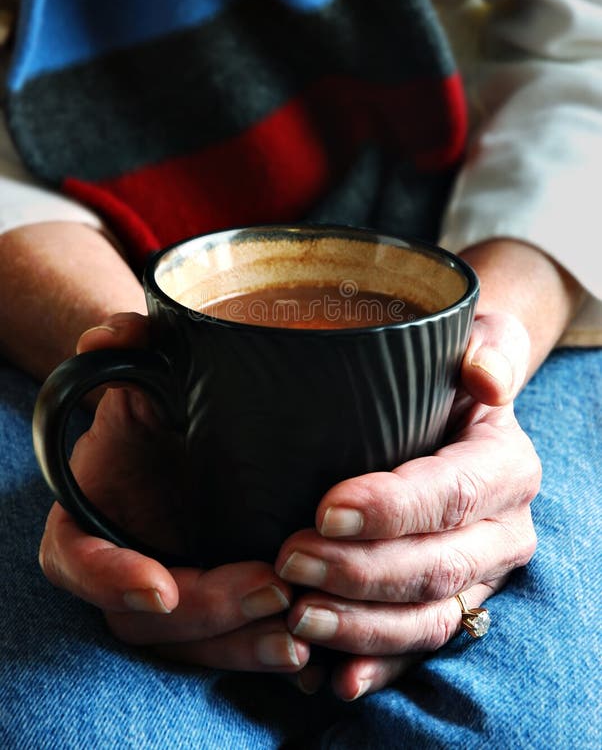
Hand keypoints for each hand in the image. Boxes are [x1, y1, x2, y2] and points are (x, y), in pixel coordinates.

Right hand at [38, 314, 309, 675]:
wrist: (196, 421)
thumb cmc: (165, 396)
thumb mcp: (148, 369)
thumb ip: (128, 349)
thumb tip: (109, 338)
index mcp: (92, 518)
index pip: (77, 560)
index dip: (110, 580)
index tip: (161, 587)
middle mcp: (126, 564)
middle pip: (146, 616)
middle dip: (208, 611)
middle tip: (272, 587)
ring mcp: (171, 590)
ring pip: (192, 642)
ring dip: (243, 644)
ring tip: (300, 634)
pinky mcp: (214, 608)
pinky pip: (231, 646)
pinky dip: (265, 653)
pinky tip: (314, 658)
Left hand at [274, 308, 540, 699]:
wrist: (456, 410)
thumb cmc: (450, 370)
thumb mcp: (478, 338)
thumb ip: (489, 346)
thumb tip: (488, 378)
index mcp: (506, 467)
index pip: (455, 493)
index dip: (393, 509)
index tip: (324, 509)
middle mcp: (502, 531)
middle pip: (437, 567)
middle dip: (361, 573)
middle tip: (290, 561)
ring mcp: (477, 576)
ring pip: (429, 618)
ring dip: (362, 627)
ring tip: (297, 616)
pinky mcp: (450, 605)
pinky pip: (418, 646)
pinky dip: (378, 665)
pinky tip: (332, 677)